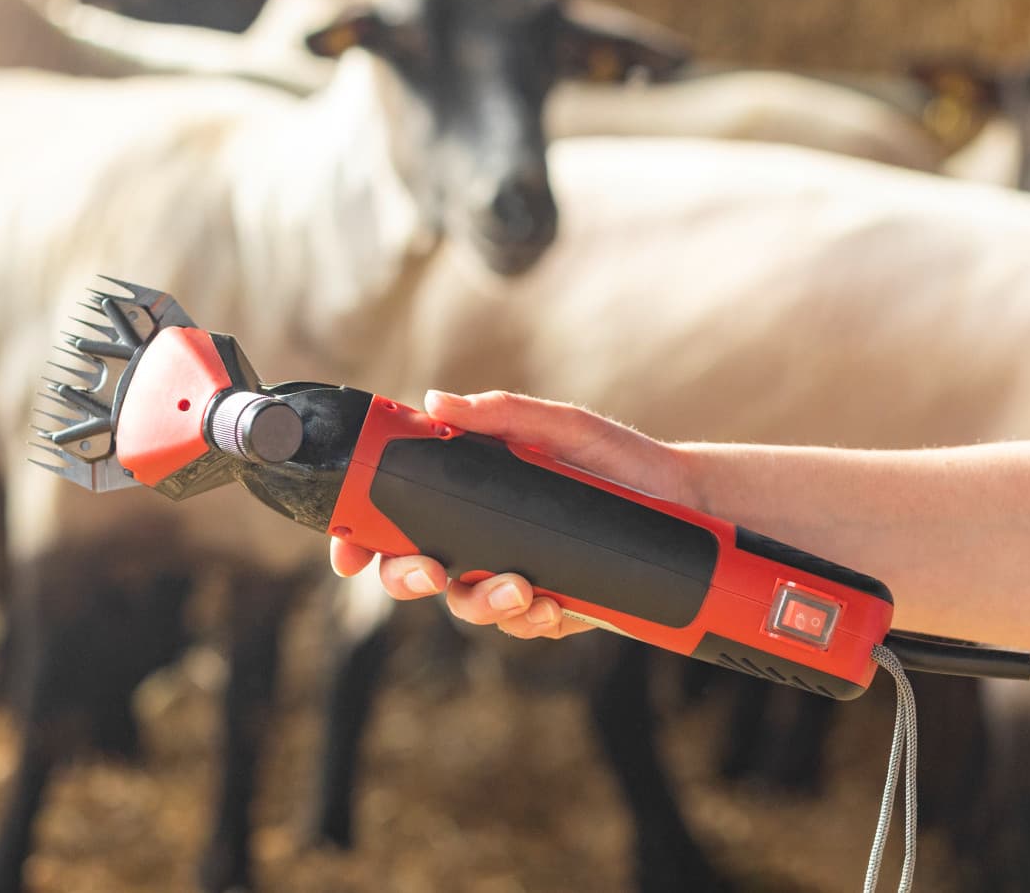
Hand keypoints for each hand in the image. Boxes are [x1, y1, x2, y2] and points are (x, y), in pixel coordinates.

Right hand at [329, 389, 690, 639]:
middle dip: (404, 578)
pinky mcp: (548, 605)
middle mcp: (478, 535)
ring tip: (518, 586)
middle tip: (428, 569)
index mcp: (465, 489)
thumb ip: (497, 414)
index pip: (393, 513)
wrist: (682, 503)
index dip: (360, 534)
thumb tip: (434, 403)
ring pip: (462, 605)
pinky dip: (530, 619)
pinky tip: (553, 604)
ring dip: (479, 601)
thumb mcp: (557, 425)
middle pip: (411, 569)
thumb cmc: (613, 457)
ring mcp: (509, 573)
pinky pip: (519, 626)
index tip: (348, 548)